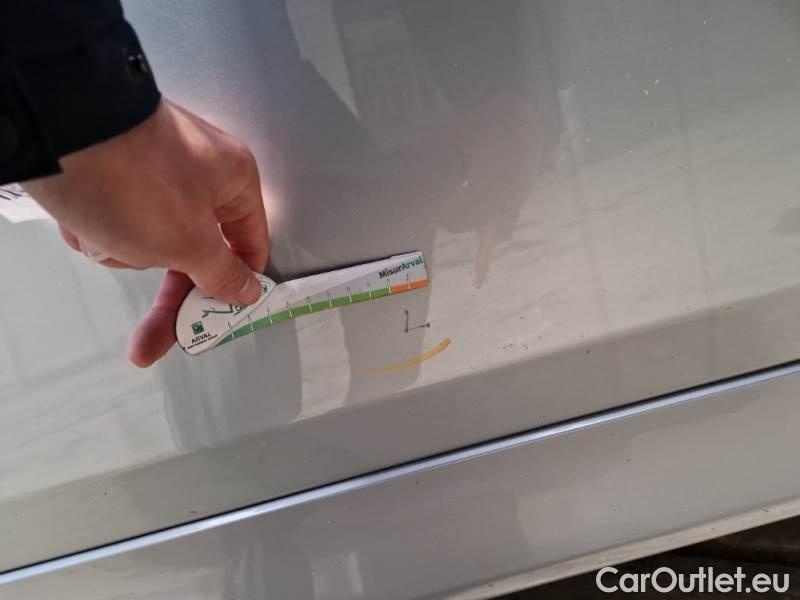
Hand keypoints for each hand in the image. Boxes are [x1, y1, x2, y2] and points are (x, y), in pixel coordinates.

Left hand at [24, 99, 268, 366]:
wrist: (57, 127)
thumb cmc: (138, 184)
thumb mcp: (189, 242)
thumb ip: (223, 274)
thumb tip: (250, 292)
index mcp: (234, 180)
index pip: (249, 246)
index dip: (234, 287)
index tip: (214, 323)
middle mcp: (200, 174)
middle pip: (194, 252)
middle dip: (164, 293)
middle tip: (145, 345)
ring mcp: (154, 173)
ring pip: (152, 240)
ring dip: (125, 250)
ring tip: (104, 232)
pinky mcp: (114, 174)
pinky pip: (119, 219)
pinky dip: (101, 228)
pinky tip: (84, 219)